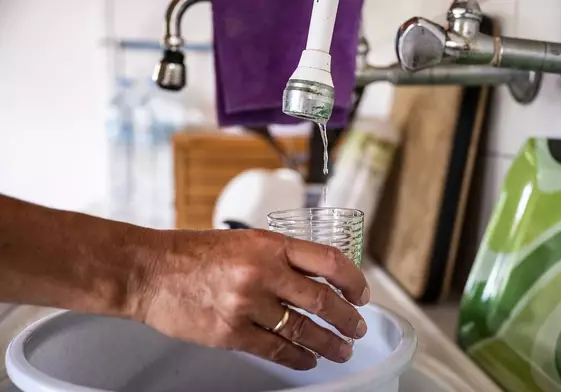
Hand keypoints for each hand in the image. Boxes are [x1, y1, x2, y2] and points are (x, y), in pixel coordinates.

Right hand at [139, 229, 369, 370]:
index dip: (354, 281)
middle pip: (322, 300)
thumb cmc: (193, 253)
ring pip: (303, 330)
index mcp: (270, 244)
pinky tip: (307, 360)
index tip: (361, 295)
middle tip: (356, 328)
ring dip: (328, 343)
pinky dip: (297, 358)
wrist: (149, 271)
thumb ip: (279, 257)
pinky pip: (276, 350)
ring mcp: (247, 305)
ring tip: (340, 349)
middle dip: (347, 319)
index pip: (329, 261)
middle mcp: (263, 273)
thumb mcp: (244, 241)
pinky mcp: (231, 333)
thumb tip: (315, 277)